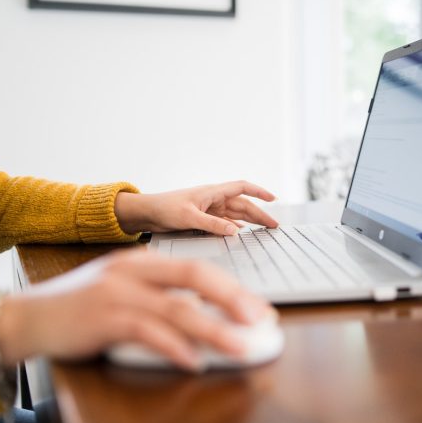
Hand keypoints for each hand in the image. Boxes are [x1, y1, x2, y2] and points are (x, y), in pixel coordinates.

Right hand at [0, 249, 272, 370]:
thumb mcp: (121, 287)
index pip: (196, 268)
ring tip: (240, 346)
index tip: (256, 306)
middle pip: (194, 278)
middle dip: (232, 298)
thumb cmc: (81, 305)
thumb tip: (201, 313)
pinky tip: (194, 360)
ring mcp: (117, 293)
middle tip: (260, 319)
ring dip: (214, 330)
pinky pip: (147, 333)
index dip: (231, 286)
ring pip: (176, 309)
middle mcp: (133, 271)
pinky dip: (174, 347)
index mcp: (142, 261)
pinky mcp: (104, 319)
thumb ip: (158, 294)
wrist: (29, 316)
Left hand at [114, 180, 278, 235]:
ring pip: (236, 215)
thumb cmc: (165, 208)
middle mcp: (214, 200)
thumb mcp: (189, 217)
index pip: (242, 188)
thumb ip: (212, 225)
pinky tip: (243, 234)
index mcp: (212, 192)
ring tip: (265, 230)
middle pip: (243, 205)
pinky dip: (236, 228)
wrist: (147, 214)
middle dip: (260, 214)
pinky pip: (225, 223)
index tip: (273, 199)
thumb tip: (235, 232)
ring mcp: (210, 210)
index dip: (259, 192)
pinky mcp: (204, 220)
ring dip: (250, 222)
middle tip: (274, 226)